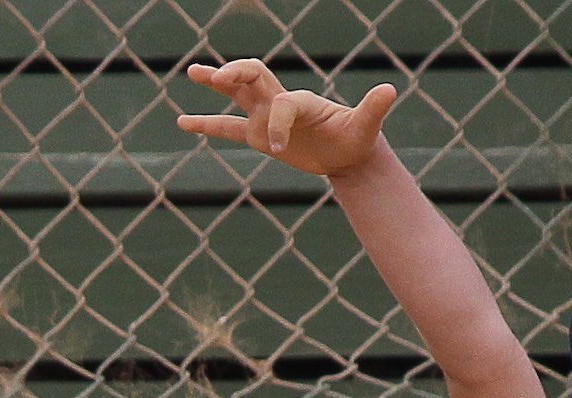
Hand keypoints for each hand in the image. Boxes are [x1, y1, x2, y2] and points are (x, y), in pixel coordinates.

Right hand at [177, 64, 396, 179]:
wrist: (350, 152)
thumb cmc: (357, 138)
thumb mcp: (366, 126)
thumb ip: (373, 108)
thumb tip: (389, 89)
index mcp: (301, 101)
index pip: (281, 105)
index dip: (278, 125)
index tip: (280, 150)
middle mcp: (280, 102)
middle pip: (253, 77)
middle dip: (235, 74)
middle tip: (217, 76)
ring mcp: (267, 118)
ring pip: (236, 95)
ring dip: (216, 81)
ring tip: (192, 70)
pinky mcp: (260, 136)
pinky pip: (228, 129)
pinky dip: (206, 125)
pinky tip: (182, 122)